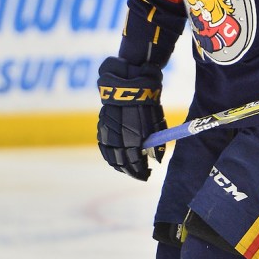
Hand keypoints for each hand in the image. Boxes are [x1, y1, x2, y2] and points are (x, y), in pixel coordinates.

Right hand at [97, 57, 166, 180]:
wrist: (129, 83)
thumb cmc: (148, 102)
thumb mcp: (156, 122)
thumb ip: (156, 142)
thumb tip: (156, 160)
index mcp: (133, 138)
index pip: (135, 162)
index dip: (140, 171)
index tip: (146, 175)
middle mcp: (118, 137)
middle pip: (122, 162)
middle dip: (130, 171)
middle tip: (139, 174)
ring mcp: (107, 132)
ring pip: (110, 156)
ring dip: (118, 165)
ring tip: (127, 169)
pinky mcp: (101, 126)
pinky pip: (103, 146)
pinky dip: (109, 154)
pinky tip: (115, 158)